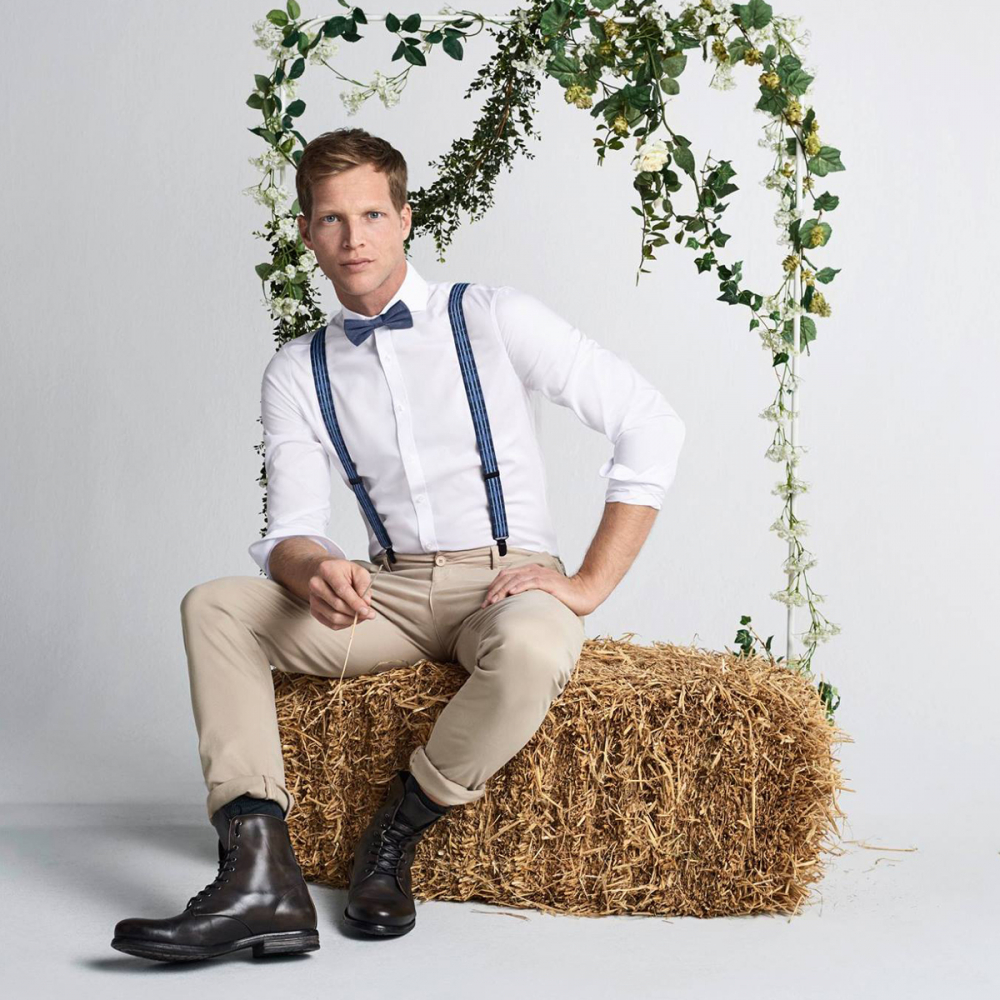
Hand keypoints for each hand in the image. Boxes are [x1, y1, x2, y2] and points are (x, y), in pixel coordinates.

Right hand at [308, 558, 376, 629]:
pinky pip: (331, 624)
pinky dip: (344, 624)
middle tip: (369, 614)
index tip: (366, 611)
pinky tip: (352, 618)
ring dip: (351, 620)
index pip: (342, 590)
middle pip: (337, 605)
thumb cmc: (344, 572)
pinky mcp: (314, 610)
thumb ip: (363, 585)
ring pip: (334, 617)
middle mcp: (316, 584)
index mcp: (326, 569)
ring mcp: (313, 599)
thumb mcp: (358, 571)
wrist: (326, 574)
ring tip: (361, 616)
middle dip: (355, 613)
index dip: (355, 602)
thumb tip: (366, 602)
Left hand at [479, 566, 597, 616]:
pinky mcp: (549, 582)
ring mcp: (541, 575)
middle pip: (507, 577)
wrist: (583, 593)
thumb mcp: (540, 593)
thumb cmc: (562, 596)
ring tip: (493, 601)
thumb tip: (510, 605)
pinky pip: (531, 582)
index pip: (506, 575)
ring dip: (503, 590)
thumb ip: (527, 594)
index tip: (486, 601)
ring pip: (516, 579)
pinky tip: (511, 593)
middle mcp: (533, 570)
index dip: (494, 586)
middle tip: (485, 604)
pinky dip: (519, 586)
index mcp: (530, 571)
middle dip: (494, 590)